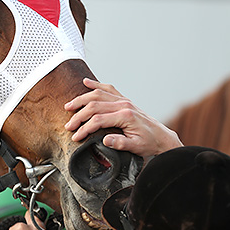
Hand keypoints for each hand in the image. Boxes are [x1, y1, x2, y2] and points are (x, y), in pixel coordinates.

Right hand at [64, 78, 182, 159]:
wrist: (161, 137)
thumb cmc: (148, 143)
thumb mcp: (135, 147)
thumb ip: (120, 143)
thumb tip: (104, 141)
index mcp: (126, 116)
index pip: (98, 120)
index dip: (84, 128)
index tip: (76, 136)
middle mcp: (124, 105)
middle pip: (94, 105)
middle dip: (79, 115)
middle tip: (68, 125)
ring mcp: (124, 100)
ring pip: (98, 94)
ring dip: (82, 99)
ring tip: (69, 106)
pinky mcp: (124, 100)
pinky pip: (108, 89)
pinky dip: (96, 84)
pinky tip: (86, 82)